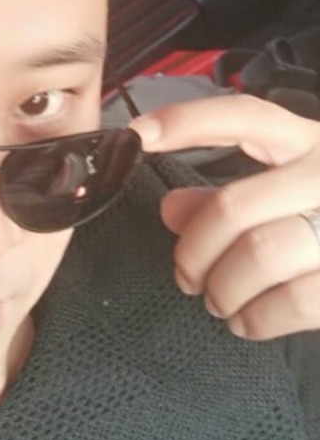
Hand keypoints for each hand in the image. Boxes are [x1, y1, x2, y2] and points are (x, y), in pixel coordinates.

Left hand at [130, 94, 319, 340]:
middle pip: (233, 207)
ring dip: (222, 290)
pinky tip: (247, 320)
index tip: (137, 136)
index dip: (187, 122)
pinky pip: (291, 301)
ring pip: (258, 255)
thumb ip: (225, 199)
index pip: (246, 119)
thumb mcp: (284, 198)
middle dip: (193, 254)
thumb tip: (171, 207)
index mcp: (311, 145)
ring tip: (220, 302)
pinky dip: (255, 319)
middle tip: (186, 278)